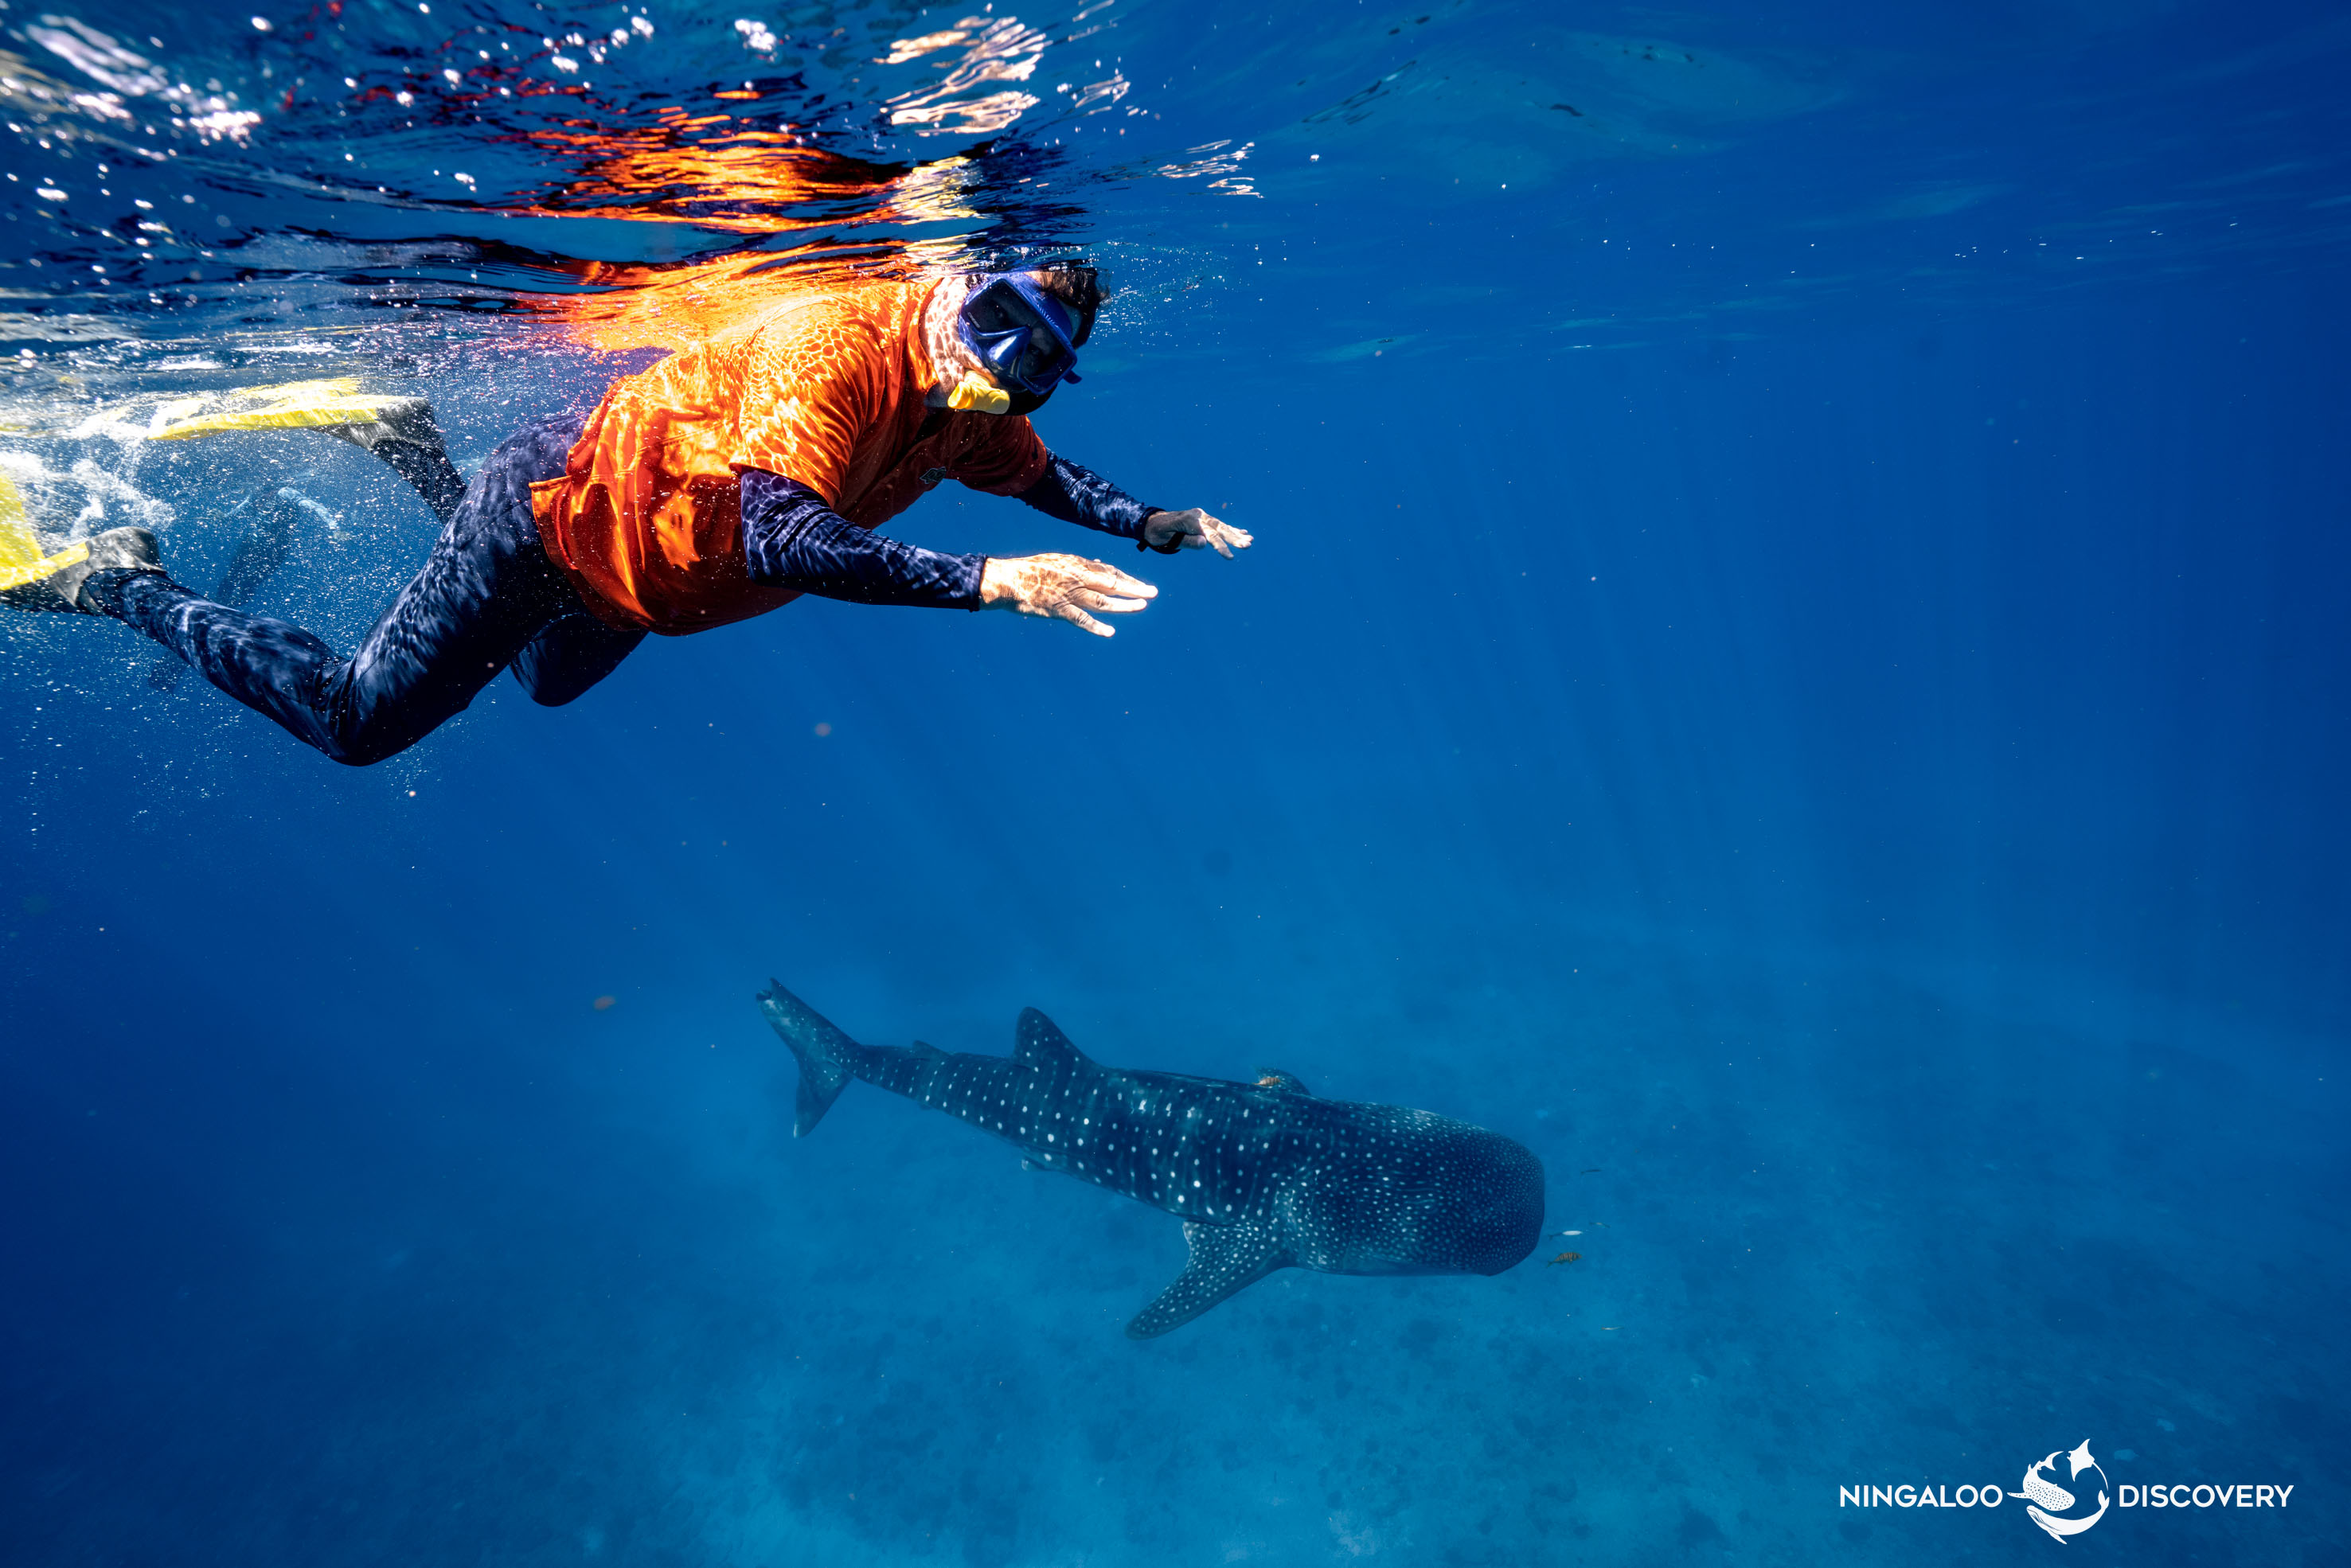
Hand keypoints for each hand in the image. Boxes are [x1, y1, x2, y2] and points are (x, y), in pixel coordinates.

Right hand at [979, 553, 1157, 636]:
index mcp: (1076, 565)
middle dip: (1134, 588)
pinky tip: (1110, 632)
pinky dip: (1096, 626)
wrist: (1007, 580)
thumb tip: (1100, 565)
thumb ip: (1079, 565)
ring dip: (1123, 605)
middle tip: (1153, 593)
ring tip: (1141, 606)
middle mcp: (1077, 577)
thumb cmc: (1030, 570)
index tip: (1140, 585)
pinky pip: (1081, 619)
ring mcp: (1068, 594)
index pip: (1108, 572)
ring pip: (1102, 600)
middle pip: (1111, 583)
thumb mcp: (1057, 561)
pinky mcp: (1058, 609)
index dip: (1126, 579)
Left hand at [1141, 507, 1252, 557]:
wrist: (1149, 522)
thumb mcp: (1167, 539)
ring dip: (1236, 534)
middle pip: (1219, 528)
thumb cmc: (1156, 533)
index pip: (1209, 534)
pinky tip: (1243, 532)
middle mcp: (1198, 515)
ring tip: (1251, 541)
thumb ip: (1187, 541)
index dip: (1220, 546)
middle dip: (1234, 538)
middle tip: (1248, 545)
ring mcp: (1201, 516)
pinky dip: (1231, 529)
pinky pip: (1218, 525)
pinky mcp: (1202, 519)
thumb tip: (1206, 543)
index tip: (1231, 556)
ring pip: (1222, 526)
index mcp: (1189, 520)